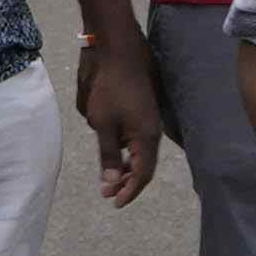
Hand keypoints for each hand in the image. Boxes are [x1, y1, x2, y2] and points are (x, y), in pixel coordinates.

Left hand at [75, 28, 164, 206]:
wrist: (119, 53)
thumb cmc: (110, 87)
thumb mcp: (103, 124)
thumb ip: (108, 155)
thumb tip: (111, 182)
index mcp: (146, 138)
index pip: (143, 174)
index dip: (129, 191)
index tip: (114, 203)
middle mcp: (152, 132)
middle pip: (144, 166)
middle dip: (127, 182)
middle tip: (108, 193)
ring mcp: (148, 121)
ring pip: (140, 153)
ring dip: (126, 167)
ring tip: (109, 177)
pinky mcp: (142, 113)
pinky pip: (137, 140)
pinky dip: (126, 151)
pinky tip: (112, 151)